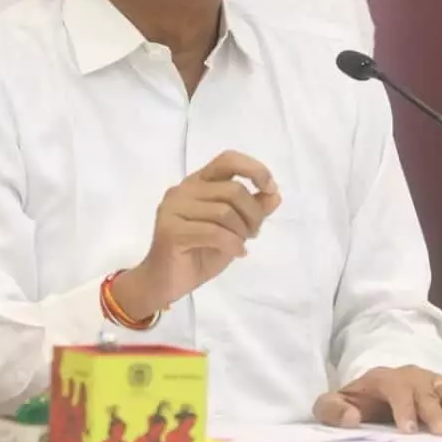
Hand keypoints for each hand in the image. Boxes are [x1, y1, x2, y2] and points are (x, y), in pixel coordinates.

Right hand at [111, 151, 280, 318]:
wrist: (166, 282)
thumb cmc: (200, 254)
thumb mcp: (234, 230)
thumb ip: (252, 210)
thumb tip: (275, 194)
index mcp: (198, 182)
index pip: (228, 159)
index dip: (254, 169)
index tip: (270, 189)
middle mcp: (183, 189)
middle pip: (233, 189)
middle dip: (253, 213)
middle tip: (253, 233)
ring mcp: (173, 208)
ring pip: (224, 211)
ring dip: (242, 231)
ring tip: (241, 244)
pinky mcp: (170, 230)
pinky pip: (213, 232)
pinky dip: (233, 244)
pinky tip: (237, 253)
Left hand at [313, 366, 441, 435]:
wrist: (372, 391)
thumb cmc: (356, 402)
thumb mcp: (335, 404)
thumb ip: (332, 409)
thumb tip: (350, 418)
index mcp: (383, 378)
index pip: (396, 387)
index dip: (403, 407)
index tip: (407, 430)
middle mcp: (410, 376)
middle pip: (425, 389)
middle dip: (435, 411)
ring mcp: (429, 381)